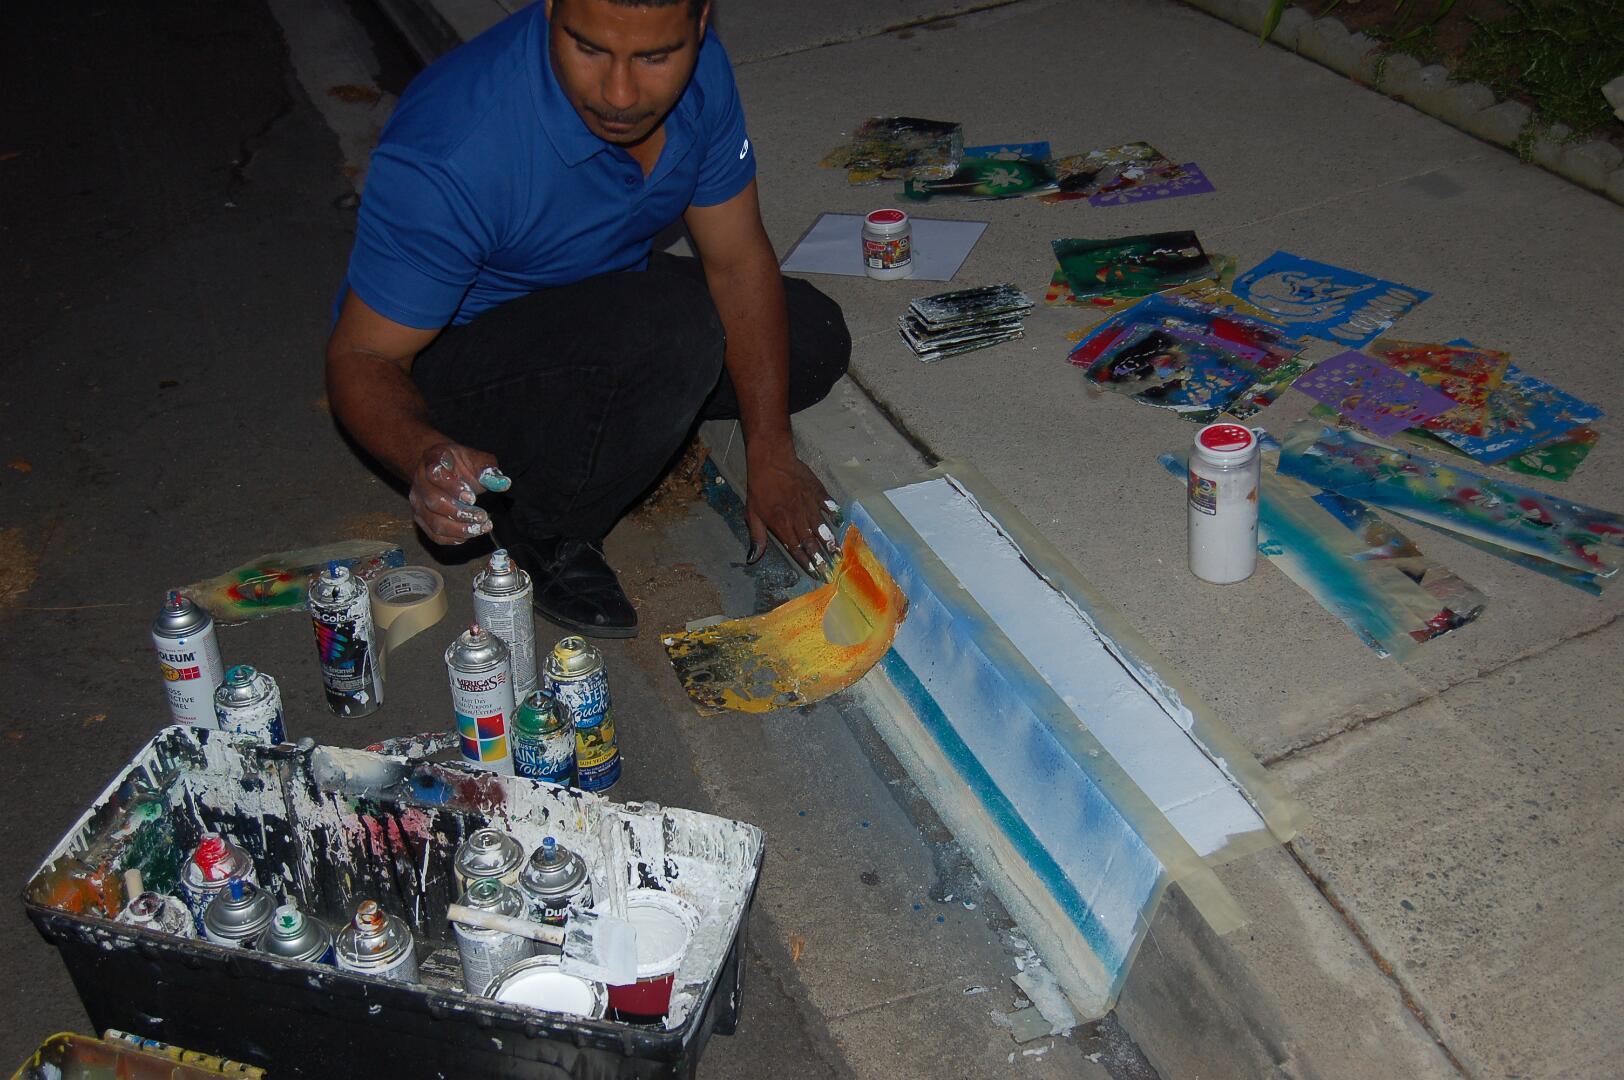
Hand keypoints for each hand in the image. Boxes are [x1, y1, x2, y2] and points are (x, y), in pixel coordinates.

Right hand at [410, 441, 499, 546]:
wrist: (440, 469)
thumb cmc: (459, 464)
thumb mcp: (475, 459)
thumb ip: (487, 469)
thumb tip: (503, 483)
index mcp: (432, 460)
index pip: (435, 474)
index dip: (453, 487)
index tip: (472, 497)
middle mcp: (420, 482)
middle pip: (434, 502)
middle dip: (460, 513)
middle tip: (482, 516)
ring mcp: (417, 502)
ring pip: (434, 522)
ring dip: (459, 529)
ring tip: (480, 528)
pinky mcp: (420, 518)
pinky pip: (433, 534)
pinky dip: (452, 538)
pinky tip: (468, 534)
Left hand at [744, 441, 836, 576]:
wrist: (771, 461)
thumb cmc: (759, 488)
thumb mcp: (752, 514)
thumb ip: (757, 537)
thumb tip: (753, 559)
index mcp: (782, 525)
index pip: (795, 548)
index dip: (805, 562)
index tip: (814, 573)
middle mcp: (798, 518)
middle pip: (811, 541)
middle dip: (820, 558)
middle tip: (830, 570)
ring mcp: (809, 504)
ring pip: (821, 527)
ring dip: (830, 541)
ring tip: (838, 553)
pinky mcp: (817, 491)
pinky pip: (828, 504)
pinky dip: (834, 513)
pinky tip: (840, 521)